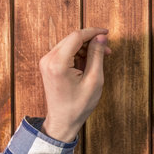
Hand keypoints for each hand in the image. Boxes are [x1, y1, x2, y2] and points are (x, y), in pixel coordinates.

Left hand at [39, 27, 110, 142]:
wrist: (62, 122)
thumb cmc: (78, 105)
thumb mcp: (94, 80)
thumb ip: (97, 55)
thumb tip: (101, 37)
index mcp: (58, 64)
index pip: (77, 36)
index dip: (93, 32)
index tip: (107, 33)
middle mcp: (48, 59)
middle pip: (73, 38)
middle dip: (91, 40)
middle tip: (106, 50)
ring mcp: (46, 62)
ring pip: (70, 43)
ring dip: (86, 46)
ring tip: (100, 57)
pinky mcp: (48, 64)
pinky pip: (66, 50)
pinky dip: (79, 52)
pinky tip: (89, 61)